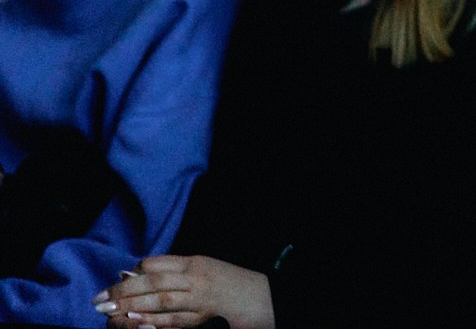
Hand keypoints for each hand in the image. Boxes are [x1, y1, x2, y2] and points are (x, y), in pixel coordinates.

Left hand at [95, 255, 273, 328]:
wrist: (266, 298)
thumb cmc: (231, 285)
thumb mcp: (204, 270)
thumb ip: (173, 270)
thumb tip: (134, 271)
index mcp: (196, 264)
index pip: (159, 265)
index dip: (133, 275)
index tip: (111, 284)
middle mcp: (198, 277)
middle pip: (155, 282)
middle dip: (124, 291)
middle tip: (98, 300)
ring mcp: (202, 298)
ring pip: (161, 300)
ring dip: (132, 307)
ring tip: (108, 312)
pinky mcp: (205, 317)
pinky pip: (175, 320)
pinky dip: (153, 322)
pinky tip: (135, 323)